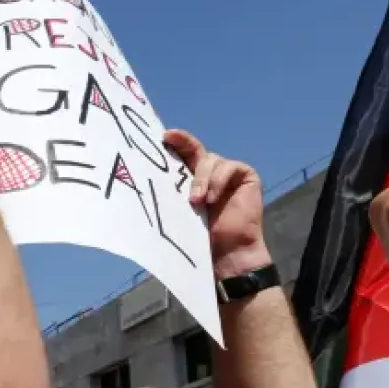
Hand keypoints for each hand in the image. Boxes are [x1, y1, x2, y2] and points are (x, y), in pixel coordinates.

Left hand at [165, 130, 270, 279]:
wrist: (226, 251)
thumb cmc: (198, 235)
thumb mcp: (179, 208)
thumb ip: (171, 189)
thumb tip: (144, 174)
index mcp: (191, 177)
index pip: (183, 152)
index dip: (177, 141)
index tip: (165, 136)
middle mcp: (209, 170)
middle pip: (197, 152)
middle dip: (187, 158)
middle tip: (179, 180)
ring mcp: (227, 171)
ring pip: (211, 160)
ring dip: (202, 180)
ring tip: (197, 203)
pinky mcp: (244, 174)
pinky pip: (229, 168)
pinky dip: (218, 182)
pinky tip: (212, 200)